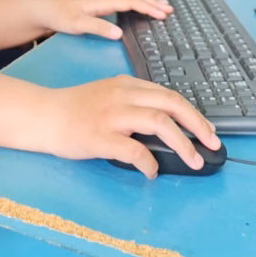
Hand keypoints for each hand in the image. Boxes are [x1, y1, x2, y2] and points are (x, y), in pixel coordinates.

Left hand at [32, 0, 172, 39]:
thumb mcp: (77, 25)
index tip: (162, 15)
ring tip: (163, 7)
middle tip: (170, 11)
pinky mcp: (101, 4)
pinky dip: (138, 1)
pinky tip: (142, 7)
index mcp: (103, 1)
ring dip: (148, 0)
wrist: (44, 10)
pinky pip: (125, 0)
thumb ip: (98, 28)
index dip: (148, 7)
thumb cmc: (59, 17)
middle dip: (153, 2)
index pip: (131, 2)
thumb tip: (120, 33)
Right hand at [39, 75, 220, 178]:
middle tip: (212, 144)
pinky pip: (134, 150)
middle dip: (197, 125)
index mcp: (126, 84)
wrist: (43, 115)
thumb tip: (164, 126)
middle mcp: (122, 95)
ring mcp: (111, 115)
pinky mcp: (100, 136)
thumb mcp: (108, 95)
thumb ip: (133, 104)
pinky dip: (149, 163)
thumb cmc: (75, 108)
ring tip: (194, 160)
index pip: (168, 94)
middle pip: (170, 104)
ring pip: (158, 123)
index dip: (192, 113)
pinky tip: (151, 172)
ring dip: (182, 143)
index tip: (206, 130)